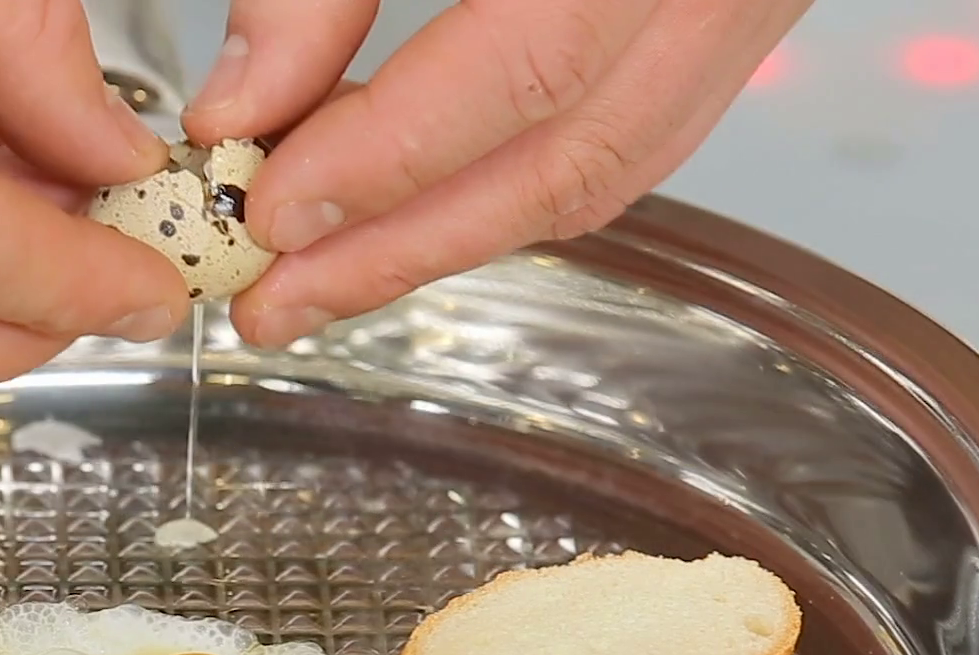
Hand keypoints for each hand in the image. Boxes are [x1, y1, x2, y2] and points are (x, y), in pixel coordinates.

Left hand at [183, 0, 812, 346]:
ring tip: (328, 274)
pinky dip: (518, 181)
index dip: (387, 159)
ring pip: (612, 165)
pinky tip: (421, 206)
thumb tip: (243, 109)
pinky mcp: (735, 7)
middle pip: (572, 156)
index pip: (525, 66)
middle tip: (275, 301)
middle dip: (406, 247)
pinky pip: (637, 130)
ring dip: (459, 235)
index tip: (267, 212)